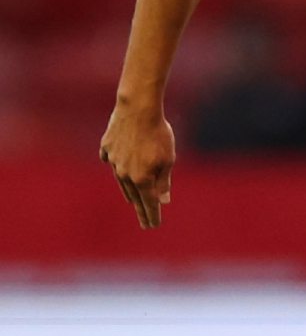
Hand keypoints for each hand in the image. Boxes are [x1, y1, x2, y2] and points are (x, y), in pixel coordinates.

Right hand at [99, 103, 175, 229]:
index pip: (148, 204)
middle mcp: (124, 174)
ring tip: (132, 200)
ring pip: (121, 181)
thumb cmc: (158, 134)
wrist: (137, 109)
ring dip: (128, 192)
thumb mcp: (168, 159)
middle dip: (140, 209)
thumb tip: (162, 201)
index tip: (153, 226)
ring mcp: (113, 160)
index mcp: (141, 179)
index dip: (151, 216)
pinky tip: (116, 167)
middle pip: (133, 196)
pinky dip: (115, 164)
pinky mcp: (106, 146)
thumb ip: (164, 181)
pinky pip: (110, 159)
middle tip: (144, 221)